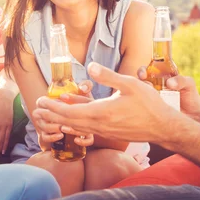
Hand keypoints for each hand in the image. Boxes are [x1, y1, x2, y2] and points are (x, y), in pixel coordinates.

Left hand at [34, 62, 182, 143]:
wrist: (163, 127)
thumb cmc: (149, 104)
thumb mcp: (130, 84)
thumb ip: (108, 75)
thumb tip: (90, 66)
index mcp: (101, 112)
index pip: (69, 112)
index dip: (53, 107)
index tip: (41, 101)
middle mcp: (99, 125)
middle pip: (67, 122)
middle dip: (50, 115)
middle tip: (36, 110)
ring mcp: (103, 131)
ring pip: (75, 127)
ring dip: (59, 122)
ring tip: (45, 117)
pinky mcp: (108, 133)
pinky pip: (85, 130)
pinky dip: (73, 126)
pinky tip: (67, 124)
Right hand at [137, 67, 199, 119]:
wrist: (194, 114)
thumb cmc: (190, 95)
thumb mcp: (188, 84)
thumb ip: (181, 79)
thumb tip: (169, 83)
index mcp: (159, 77)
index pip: (146, 70)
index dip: (142, 71)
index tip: (143, 75)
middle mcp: (152, 87)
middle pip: (138, 83)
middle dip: (136, 84)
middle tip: (144, 89)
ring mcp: (152, 99)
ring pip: (139, 95)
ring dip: (141, 97)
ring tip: (151, 100)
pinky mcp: (153, 109)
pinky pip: (144, 107)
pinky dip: (143, 107)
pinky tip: (149, 110)